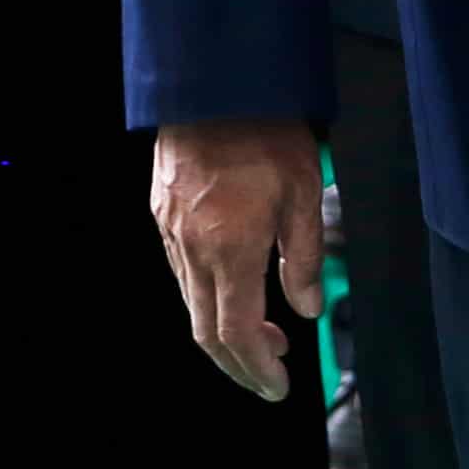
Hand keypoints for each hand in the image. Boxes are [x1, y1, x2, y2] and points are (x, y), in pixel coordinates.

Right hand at [148, 115, 325, 400]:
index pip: (237, 334)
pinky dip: (207, 296)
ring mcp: (171, 231)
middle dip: (237, 365)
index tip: (277, 387)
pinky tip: (234, 287)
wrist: (214, 81)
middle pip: (205, 332)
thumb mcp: (305, 194)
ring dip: (223, 331)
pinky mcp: (161, 212)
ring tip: (265, 334)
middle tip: (267, 378)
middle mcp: (192, 248)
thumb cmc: (265, 131)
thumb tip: (307, 309)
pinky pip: (181, 272)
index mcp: (230, 249)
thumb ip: (305, 259)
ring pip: (190, 303)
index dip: (257, 369)